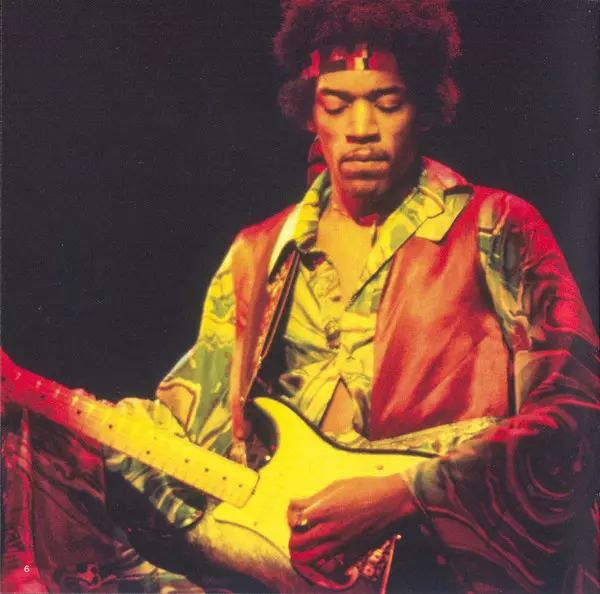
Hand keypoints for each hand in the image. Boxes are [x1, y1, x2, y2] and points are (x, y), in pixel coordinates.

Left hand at [287, 474, 416, 570]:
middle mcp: (330, 530)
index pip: (295, 519)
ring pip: (312, 560)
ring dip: (305, 554)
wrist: (393, 501)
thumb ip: (316, 497)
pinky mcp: (354, 553)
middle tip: (298, 532)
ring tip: (308, 546)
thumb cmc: (367, 488)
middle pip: (298, 543)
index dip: (292, 515)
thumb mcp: (338, 485)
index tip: (297, 512)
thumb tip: (298, 502)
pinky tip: (328, 554)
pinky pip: (333, 567)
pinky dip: (326, 564)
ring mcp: (341, 544)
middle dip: (294, 538)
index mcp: (324, 510)